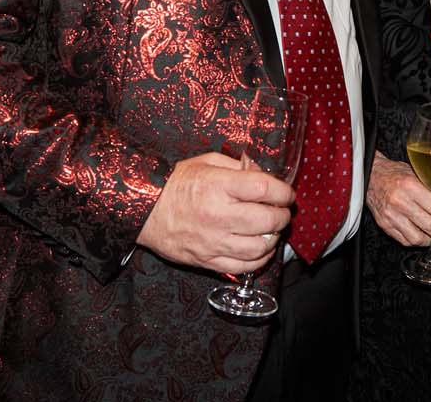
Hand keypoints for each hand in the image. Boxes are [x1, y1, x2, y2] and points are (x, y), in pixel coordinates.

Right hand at [136, 152, 294, 274]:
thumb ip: (237, 166)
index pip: (264, 189)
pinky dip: (259, 260)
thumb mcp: (206, 162)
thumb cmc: (176, 184)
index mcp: (219, 186)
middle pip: (267, 220)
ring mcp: (213, 241)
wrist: (144, 210)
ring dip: (273, 238)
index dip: (283, 192)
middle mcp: (219, 215)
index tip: (287, 193)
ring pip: (259, 247)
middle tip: (281, 212)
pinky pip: (243, 267)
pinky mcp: (207, 261)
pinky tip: (260, 249)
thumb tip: (263, 173)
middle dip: (282, 216)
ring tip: (271, 230)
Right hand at [365, 152, 430, 246]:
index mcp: (411, 186)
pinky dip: (415, 242)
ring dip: (429, 241)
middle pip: (429, 225)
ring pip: (417, 237)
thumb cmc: (395, 174)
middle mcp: (400, 201)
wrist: (371, 177)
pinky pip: (404, 240)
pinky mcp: (384, 224)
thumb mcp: (418, 174)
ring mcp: (391, 215)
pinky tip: (420, 238)